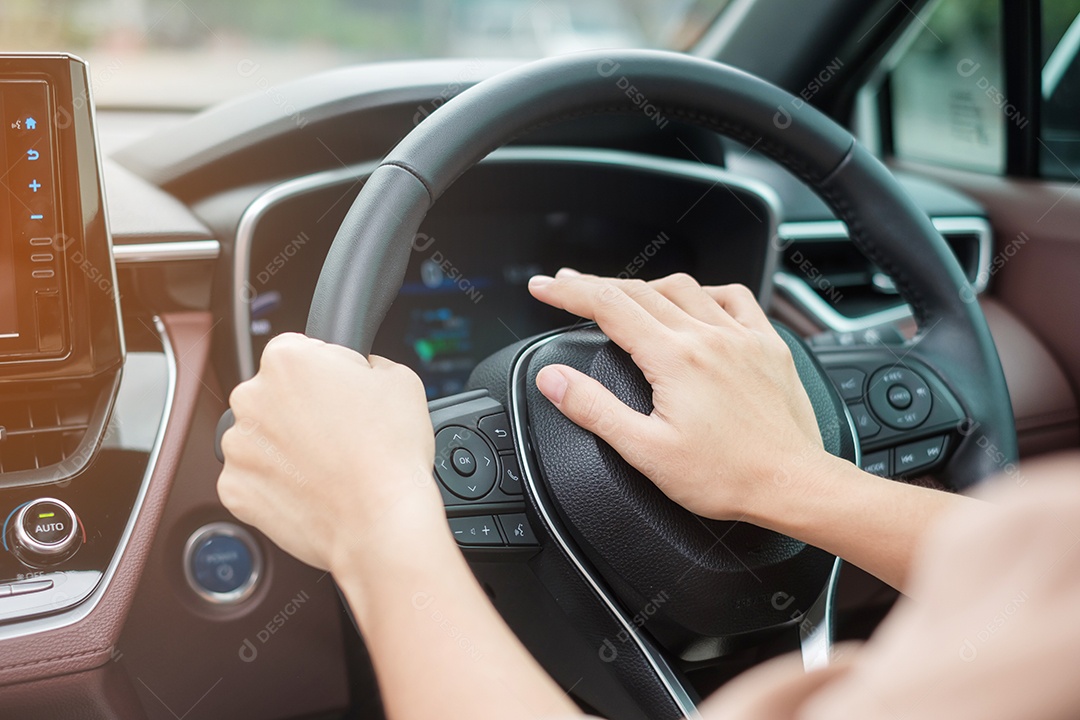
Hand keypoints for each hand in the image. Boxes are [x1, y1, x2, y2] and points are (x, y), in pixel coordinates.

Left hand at [217, 333, 443, 575]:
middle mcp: (251, 397)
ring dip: (286, 447)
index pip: (300, 351)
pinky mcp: (234, 489)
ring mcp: (237, 446)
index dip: (328, 373)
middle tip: (340, 434)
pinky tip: (310, 488)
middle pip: (274, 394)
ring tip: (328, 466)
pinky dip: (277, 484)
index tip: (343, 396)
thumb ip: (367, 363)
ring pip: (261, 437)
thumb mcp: (399, 379)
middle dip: (301, 409)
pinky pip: (254, 478)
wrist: (381, 522)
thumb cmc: (391, 454)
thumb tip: (359, 370)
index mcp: (286, 360)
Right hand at [527, 270, 826, 521]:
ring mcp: (741, 336)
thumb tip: (553, 379)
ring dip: (646, 286)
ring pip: (684, 287)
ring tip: (624, 296)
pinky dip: (706, 293)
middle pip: (639, 290)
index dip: (568, 293)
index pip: (608, 306)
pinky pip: (735, 298)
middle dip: (596, 285)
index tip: (543, 288)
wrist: (794, 484)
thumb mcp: (646, 451)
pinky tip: (698, 302)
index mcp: (674, 358)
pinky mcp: (768, 345)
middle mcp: (708, 336)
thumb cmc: (727, 477)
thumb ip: (594, 409)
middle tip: (567, 286)